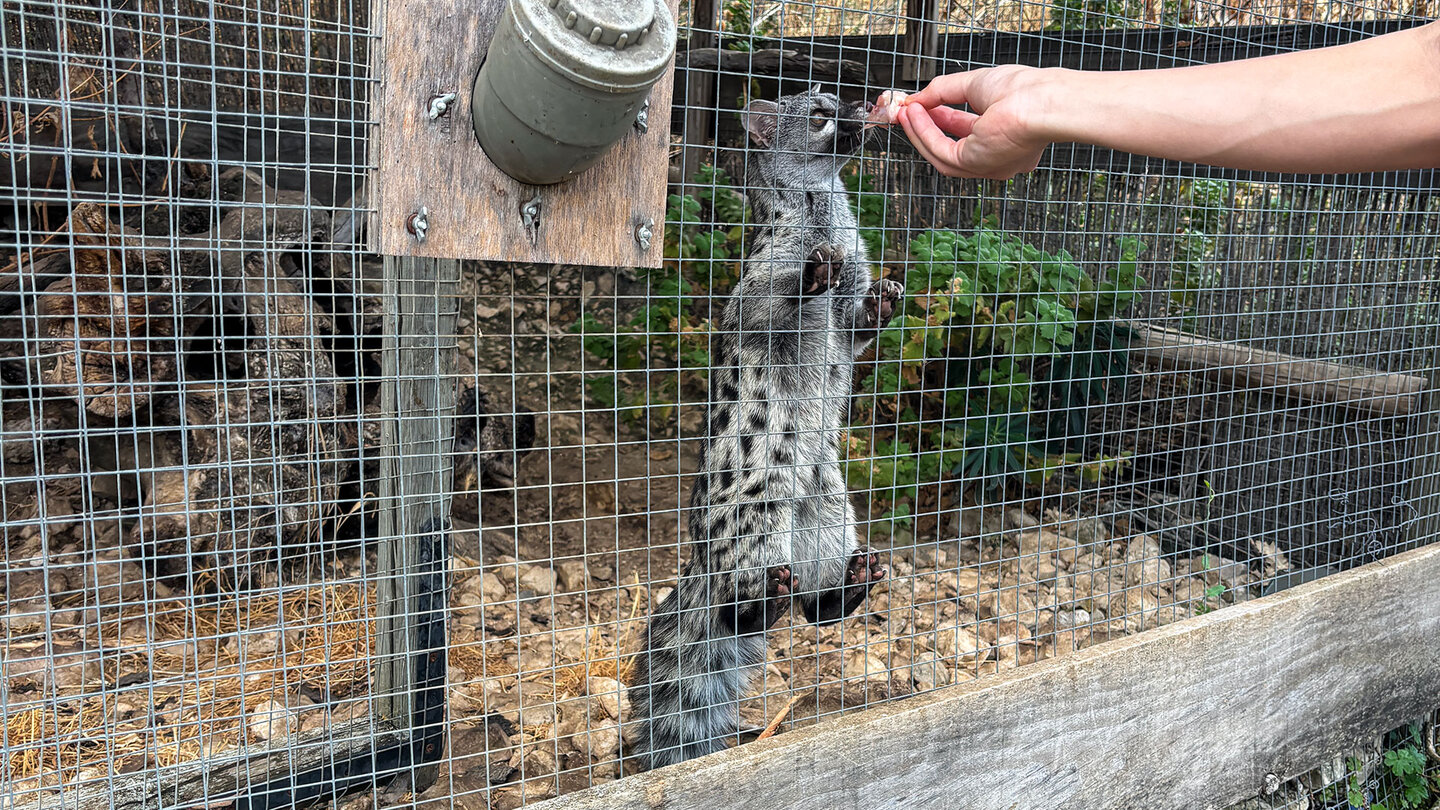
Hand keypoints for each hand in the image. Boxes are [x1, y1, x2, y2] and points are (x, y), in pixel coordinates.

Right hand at [897, 65, 1054, 179]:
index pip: (966, 132)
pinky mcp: (974, 164)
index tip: (922, 107)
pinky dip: (923, 132)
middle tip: (907, 111)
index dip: (940, 118)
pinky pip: (939, 150)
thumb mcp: (975, 84)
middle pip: (950, 146)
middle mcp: (997, 157)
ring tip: (905, 111)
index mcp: (1006, 138)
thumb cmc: (1026, 92)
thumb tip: (918, 98)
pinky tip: (914, 115)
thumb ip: (943, 91)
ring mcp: (986, 165)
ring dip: (919, 130)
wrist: (1040, 102)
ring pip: (940, 153)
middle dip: (925, 127)